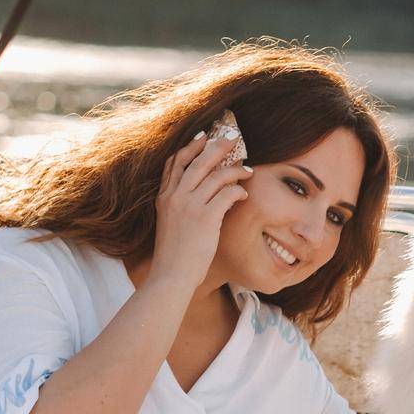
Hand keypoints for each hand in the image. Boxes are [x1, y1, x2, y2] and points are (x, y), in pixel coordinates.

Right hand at [149, 133, 254, 288]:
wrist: (171, 276)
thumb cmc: (174, 256)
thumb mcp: (170, 224)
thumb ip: (179, 207)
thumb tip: (202, 197)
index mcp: (164, 197)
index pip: (175, 163)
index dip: (190, 147)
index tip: (203, 137)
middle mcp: (175, 197)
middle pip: (198, 161)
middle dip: (217, 146)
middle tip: (233, 139)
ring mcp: (189, 206)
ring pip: (216, 175)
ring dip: (235, 170)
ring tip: (248, 170)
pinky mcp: (205, 218)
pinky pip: (227, 194)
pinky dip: (238, 190)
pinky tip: (243, 194)